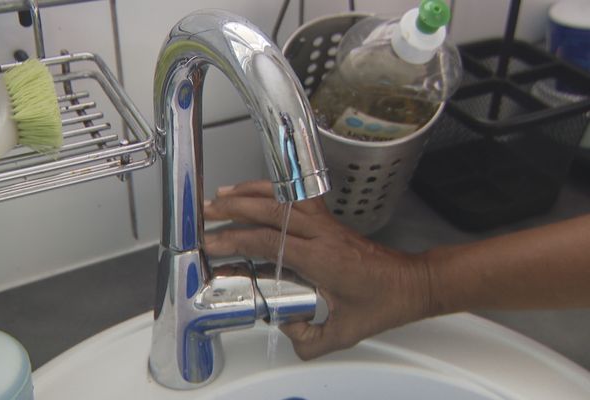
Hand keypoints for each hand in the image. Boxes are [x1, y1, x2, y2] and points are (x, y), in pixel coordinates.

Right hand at [204, 180, 432, 359]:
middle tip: (206, 213)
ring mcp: (326, 223)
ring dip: (250, 193)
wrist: (411, 282)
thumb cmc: (382, 303)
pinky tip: (255, 192)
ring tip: (221, 196)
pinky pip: (296, 196)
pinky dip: (273, 189)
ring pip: (283, 197)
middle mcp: (322, 234)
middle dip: (234, 210)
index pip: (270, 242)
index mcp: (323, 260)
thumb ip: (308, 339)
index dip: (237, 241)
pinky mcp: (329, 220)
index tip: (212, 245)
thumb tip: (281, 325)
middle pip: (271, 212)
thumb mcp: (344, 333)